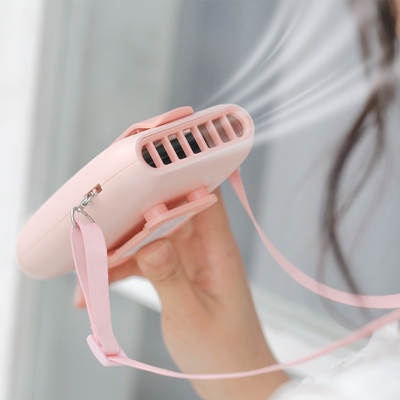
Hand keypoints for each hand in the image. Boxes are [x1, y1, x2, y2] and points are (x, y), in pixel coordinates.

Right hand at [74, 190, 288, 399]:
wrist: (232, 379)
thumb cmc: (223, 351)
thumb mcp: (191, 316)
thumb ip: (169, 277)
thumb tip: (149, 244)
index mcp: (217, 247)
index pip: (205, 195)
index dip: (181, 176)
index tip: (147, 170)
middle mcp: (202, 246)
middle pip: (166, 212)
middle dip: (132, 213)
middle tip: (98, 219)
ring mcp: (186, 259)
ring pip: (148, 237)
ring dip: (118, 250)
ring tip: (87, 266)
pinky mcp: (174, 274)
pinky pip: (143, 261)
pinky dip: (119, 272)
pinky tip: (94, 291)